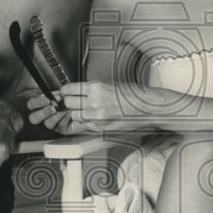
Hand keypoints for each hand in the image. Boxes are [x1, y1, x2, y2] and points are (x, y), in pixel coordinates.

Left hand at [28, 81, 146, 133]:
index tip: (65, 92)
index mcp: (96, 87)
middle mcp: (94, 102)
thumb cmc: (133, 95)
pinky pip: (83, 125)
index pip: (69, 89)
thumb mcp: (110, 85)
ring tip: (86, 110)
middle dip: (70, 102)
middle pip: (68, 103)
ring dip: (77, 113)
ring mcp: (96, 116)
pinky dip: (85, 121)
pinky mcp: (100, 127)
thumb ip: (92, 89)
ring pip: (74, 115)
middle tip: (75, 101)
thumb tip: (77, 92)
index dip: (65, 91)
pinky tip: (92, 117)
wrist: (147, 108)